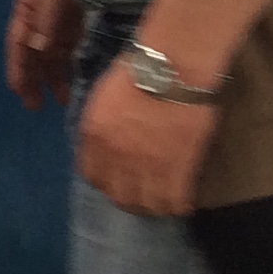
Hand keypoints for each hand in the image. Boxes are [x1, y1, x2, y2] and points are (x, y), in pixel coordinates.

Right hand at [4, 0, 81, 108]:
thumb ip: (44, 25)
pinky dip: (70, 65)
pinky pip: (71, 48)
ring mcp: (61, 17)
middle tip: (37, 106)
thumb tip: (36, 54)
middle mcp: (41, 13)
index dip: (18, 68)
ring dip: (54, 76)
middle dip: (34, 78)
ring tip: (63, 100)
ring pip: (53, 52)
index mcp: (27, 5)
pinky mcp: (81, 20)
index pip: (18, 42)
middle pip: (33, 51)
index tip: (20, 93)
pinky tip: (75, 79)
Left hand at [74, 60, 217, 215]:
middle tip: (140, 192)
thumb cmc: (139, 70)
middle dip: (127, 197)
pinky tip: (182, 200)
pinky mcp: (177, 170)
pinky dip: (178, 205)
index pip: (90, 174)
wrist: (173, 68)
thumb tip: (106, 141)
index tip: (116, 177)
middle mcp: (114, 156)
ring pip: (145, 205)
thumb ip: (100, 125)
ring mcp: (146, 166)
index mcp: (93, 135)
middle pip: (117, 196)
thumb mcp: (104, 97)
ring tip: (161, 199)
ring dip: (152, 205)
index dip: (105, 179)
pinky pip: (174, 202)